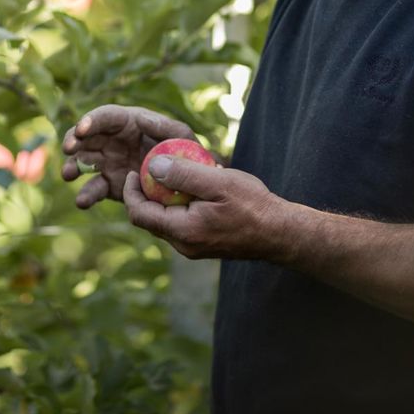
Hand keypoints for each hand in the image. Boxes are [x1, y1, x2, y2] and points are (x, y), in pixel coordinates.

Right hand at [61, 105, 195, 208]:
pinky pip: (93, 189)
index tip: (82, 130)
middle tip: (69, 148)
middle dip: (73, 139)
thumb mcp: (180, 136)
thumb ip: (164, 126)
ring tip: (68, 174)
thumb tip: (140, 118)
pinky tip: (82, 202)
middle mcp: (111, 140)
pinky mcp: (109, 185)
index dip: (91, 121)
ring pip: (82, 162)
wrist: (187, 184)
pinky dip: (85, 195)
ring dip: (71, 165)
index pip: (104, 117)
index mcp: (126, 123)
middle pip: (85, 136)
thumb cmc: (184, 151)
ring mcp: (107, 163)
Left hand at [123, 156, 286, 260]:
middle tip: (150, 166)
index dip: (131, 191)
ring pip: (164, 220)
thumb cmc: (253, 205)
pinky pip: (180, 223)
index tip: (135, 169)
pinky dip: (178, 204)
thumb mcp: (217, 182)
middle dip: (145, 192)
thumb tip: (153, 166)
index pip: (139, 214)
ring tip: (172, 172)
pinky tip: (192, 186)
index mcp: (183, 231)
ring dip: (163, 197)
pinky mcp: (203, 243)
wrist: (281, 233)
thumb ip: (183, 175)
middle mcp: (183, 245)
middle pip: (149, 218)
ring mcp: (193, 247)